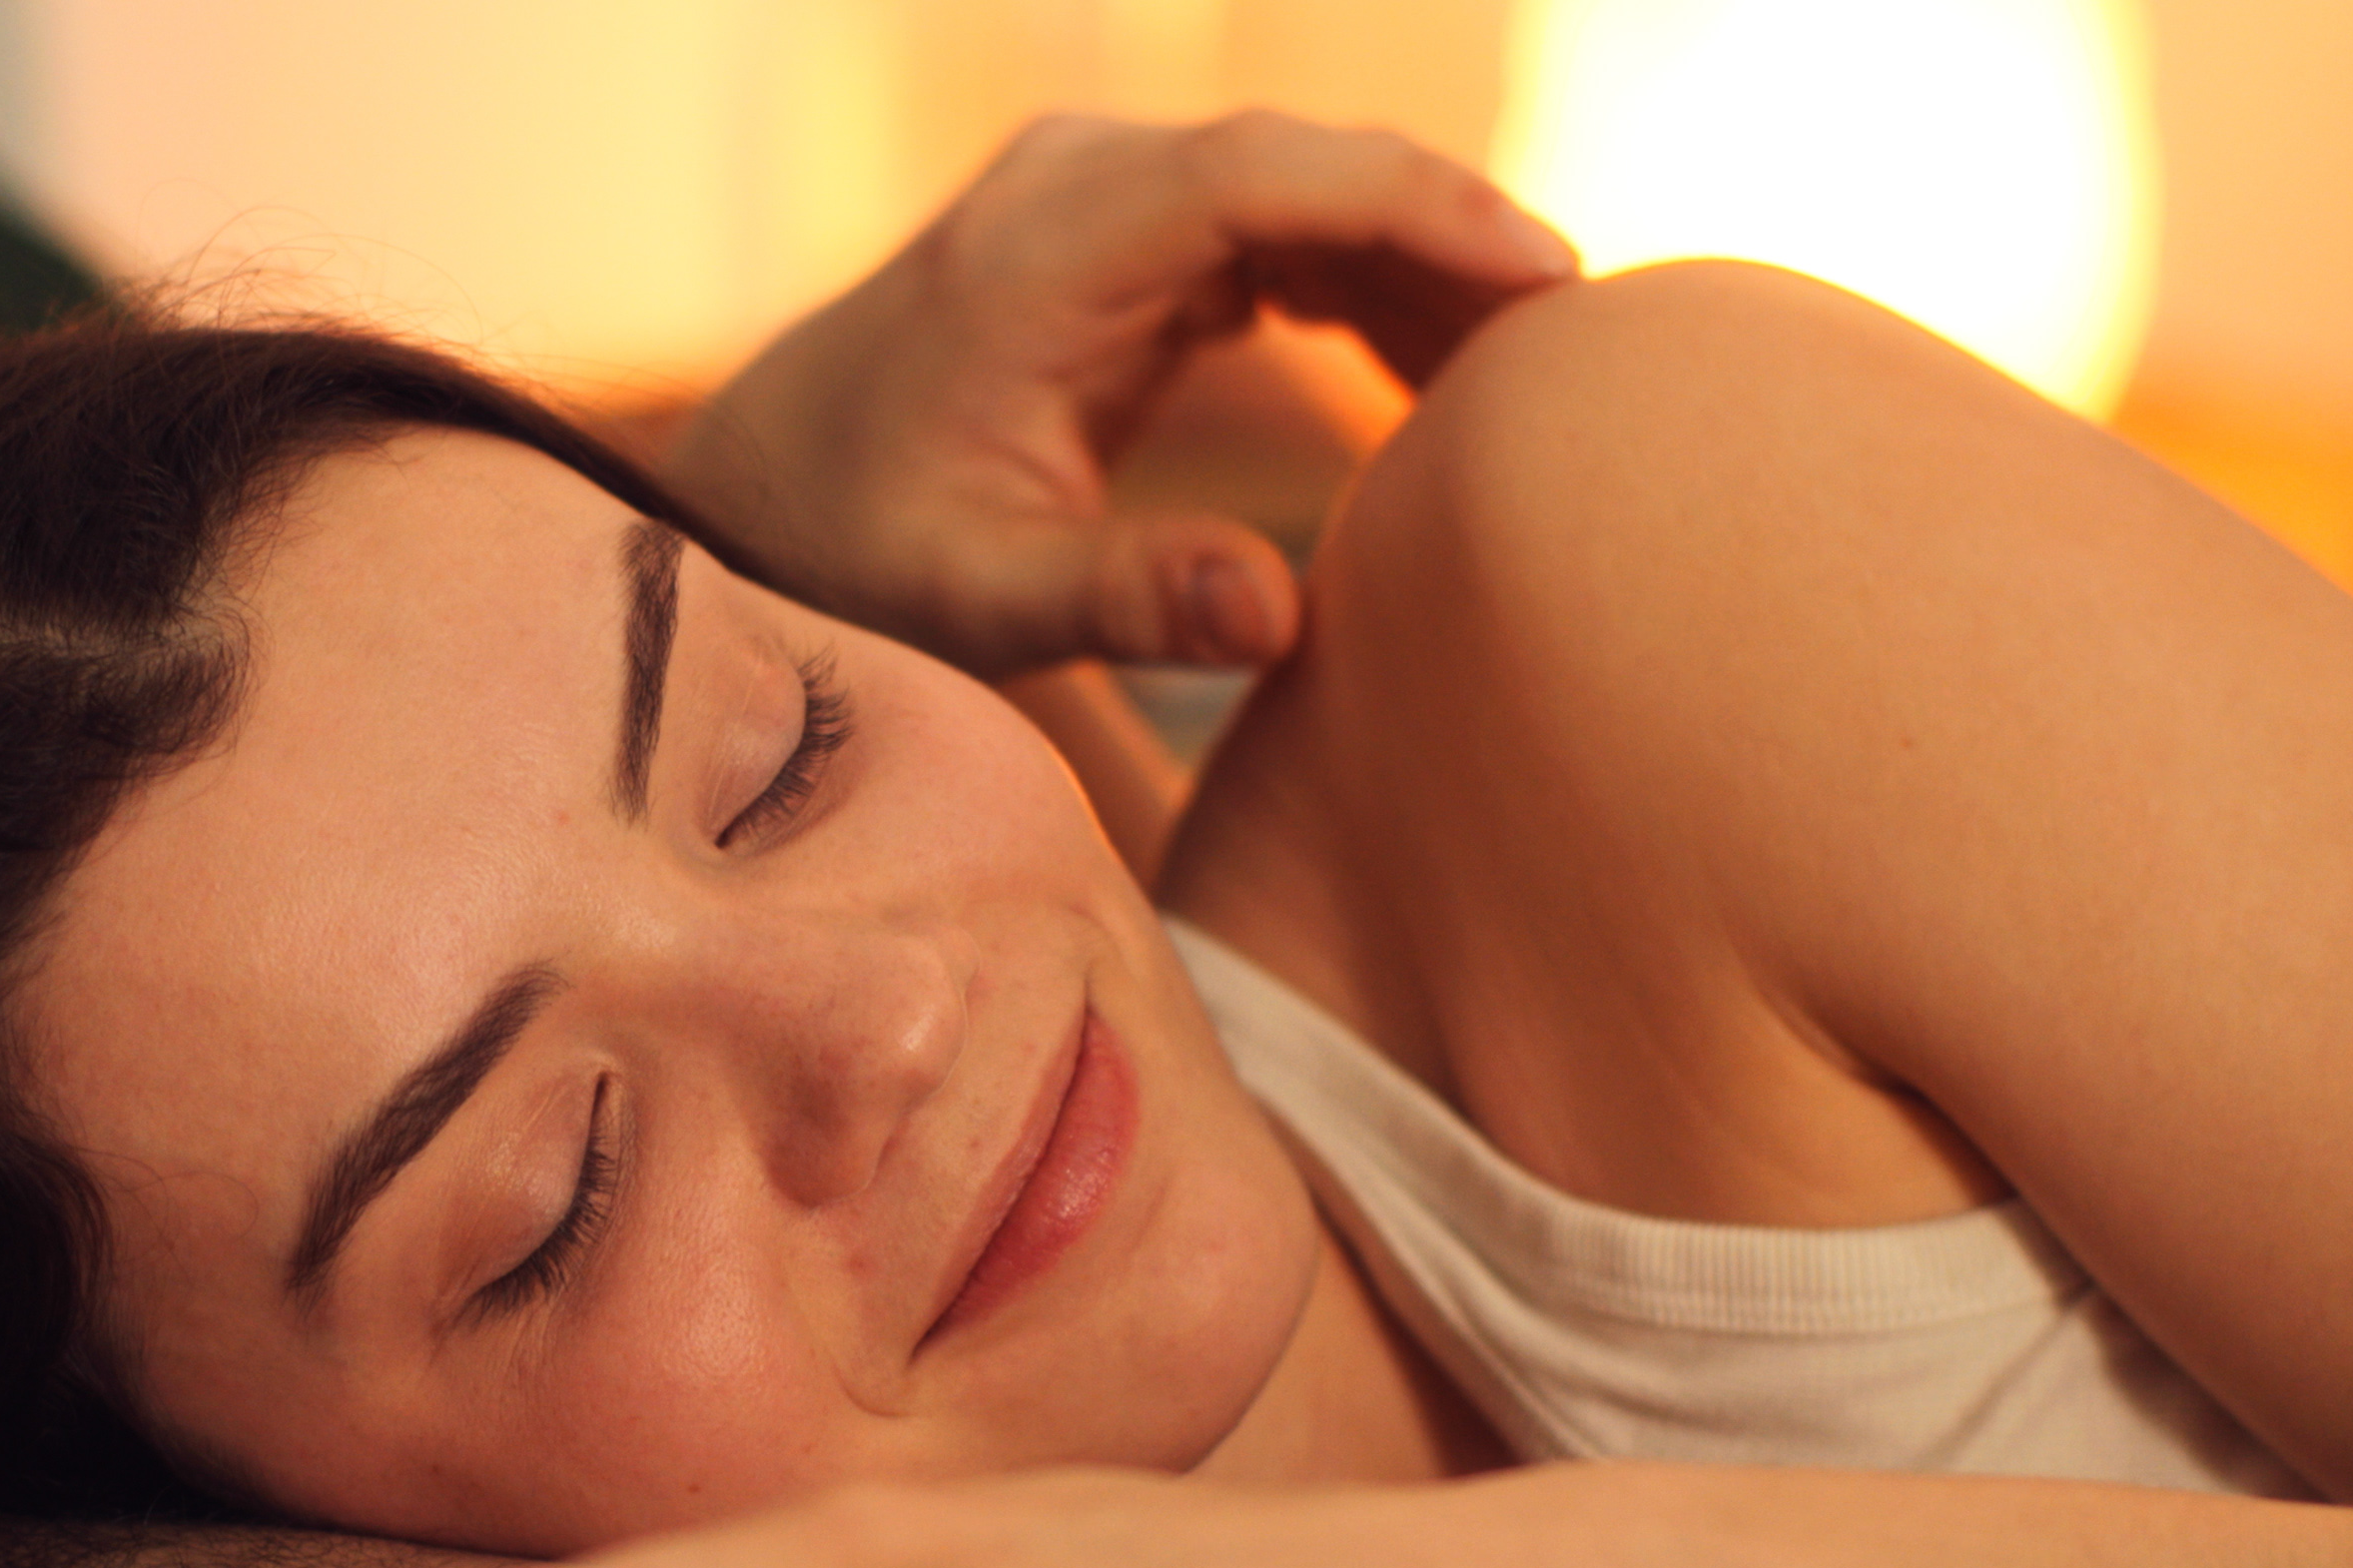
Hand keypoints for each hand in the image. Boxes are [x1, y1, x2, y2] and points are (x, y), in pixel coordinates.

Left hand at [661, 112, 1578, 682]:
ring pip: (1310, 197)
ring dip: (1426, 270)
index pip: (1266, 177)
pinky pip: (1282, 233)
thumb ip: (1123, 600)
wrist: (756, 504)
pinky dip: (1369, 288)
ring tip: (1542, 379)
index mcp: (1045, 250)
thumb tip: (1279, 612)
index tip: (1550, 272)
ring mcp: (1104, 195)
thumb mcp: (977, 597)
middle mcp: (1079, 184)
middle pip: (1311, 171)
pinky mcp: (1128, 235)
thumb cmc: (855, 554)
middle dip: (1457, 241)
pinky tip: (1448, 375)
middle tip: (1596, 350)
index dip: (1419, 206)